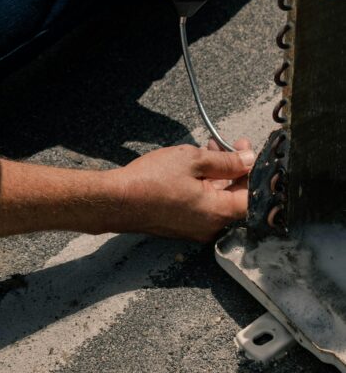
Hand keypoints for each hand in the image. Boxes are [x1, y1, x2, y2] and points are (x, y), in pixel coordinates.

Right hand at [108, 142, 254, 241]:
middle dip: (235, 168)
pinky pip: (203, 205)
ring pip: (218, 199)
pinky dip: (204, 185)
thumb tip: (248, 160)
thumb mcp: (192, 160)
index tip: (247, 149)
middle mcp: (211, 226)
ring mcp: (196, 228)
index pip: (252, 196)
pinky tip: (194, 166)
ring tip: (208, 149)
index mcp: (218, 212)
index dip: (253, 171)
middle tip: (229, 144)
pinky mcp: (183, 225)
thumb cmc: (152, 180)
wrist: (118, 200)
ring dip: (218, 174)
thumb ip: (225, 161)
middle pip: (235, 197)